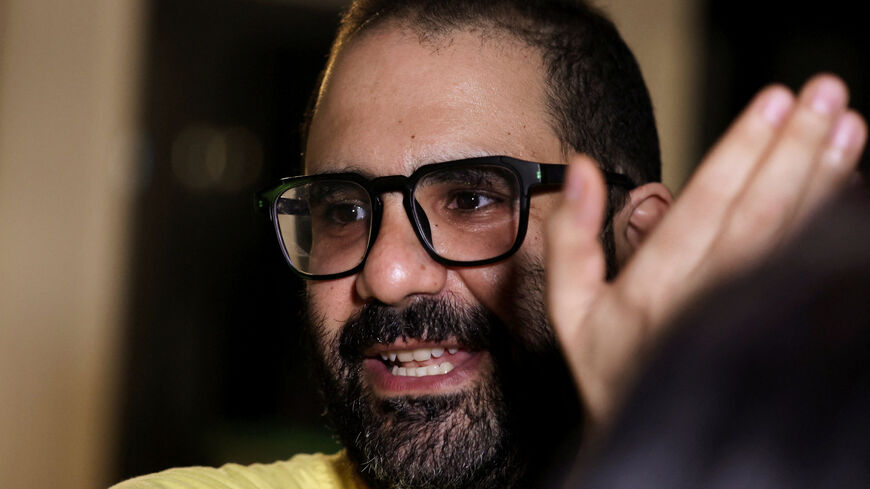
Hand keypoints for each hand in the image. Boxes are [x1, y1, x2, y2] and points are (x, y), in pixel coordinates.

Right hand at [545, 74, 866, 433]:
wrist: (654, 430)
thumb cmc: (613, 364)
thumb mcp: (571, 310)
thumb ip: (570, 240)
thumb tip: (582, 171)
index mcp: (653, 290)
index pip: (705, 207)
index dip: (741, 152)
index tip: (772, 101)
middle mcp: (706, 300)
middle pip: (760, 215)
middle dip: (795, 149)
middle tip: (826, 94)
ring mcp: (745, 315)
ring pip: (792, 239)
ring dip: (824, 179)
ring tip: (847, 126)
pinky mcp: (773, 323)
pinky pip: (806, 269)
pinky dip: (832, 223)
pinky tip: (848, 183)